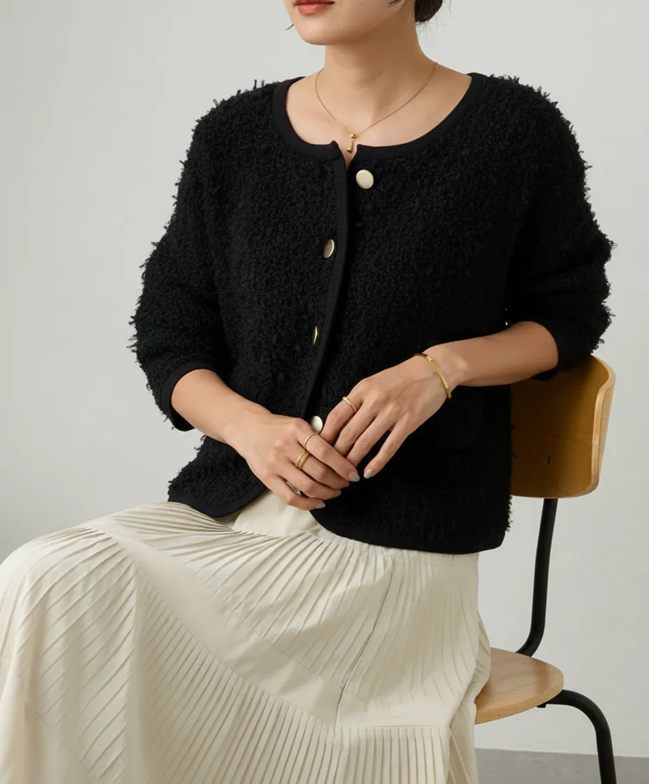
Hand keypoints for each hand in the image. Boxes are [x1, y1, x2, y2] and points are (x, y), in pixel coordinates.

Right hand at [226, 407, 358, 510]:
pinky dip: (308, 504)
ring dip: (326, 493)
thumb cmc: (278, 428)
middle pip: (319, 471)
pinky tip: (319, 502)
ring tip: (334, 492)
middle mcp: (285, 446)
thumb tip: (343, 458)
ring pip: (307, 486)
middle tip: (345, 483)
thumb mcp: (298, 424)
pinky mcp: (267, 478)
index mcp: (297, 429)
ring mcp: (275, 463)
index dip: (343, 466)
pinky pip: (290, 497)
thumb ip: (317, 439)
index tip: (353, 474)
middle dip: (338, 481)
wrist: (247, 429)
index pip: (326, 451)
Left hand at [318, 355, 450, 478]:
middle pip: (348, 433)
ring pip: (365, 443)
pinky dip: (377, 463)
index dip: (326, 435)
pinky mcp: (408, 423)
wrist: (433, 371)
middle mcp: (374, 401)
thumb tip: (338, 423)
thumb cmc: (401, 378)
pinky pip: (388, 448)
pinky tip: (368, 472)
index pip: (336, 416)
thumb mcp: (373, 382)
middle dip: (337, 454)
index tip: (319, 449)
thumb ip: (357, 400)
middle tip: (331, 467)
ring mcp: (392, 413)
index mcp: (362, 389)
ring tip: (347, 474)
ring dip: (353, 461)